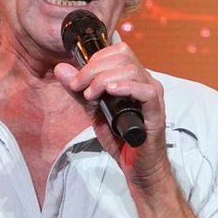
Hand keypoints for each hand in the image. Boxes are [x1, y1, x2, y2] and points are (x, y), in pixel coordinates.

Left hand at [53, 40, 168, 183]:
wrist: (136, 166)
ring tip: (90, 95)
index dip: (95, 60)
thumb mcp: (93, 110)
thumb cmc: (120, 139)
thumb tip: (60, 68)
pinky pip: (146, 91)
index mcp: (132, 78)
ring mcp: (152, 95)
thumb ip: (78, 90)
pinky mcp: (156, 111)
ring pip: (132, 70)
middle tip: (79, 87)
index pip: (117, 52)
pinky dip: (126, 87)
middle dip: (94, 69)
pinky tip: (110, 92)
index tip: (77, 79)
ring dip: (104, 79)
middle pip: (123, 57)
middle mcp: (144, 81)